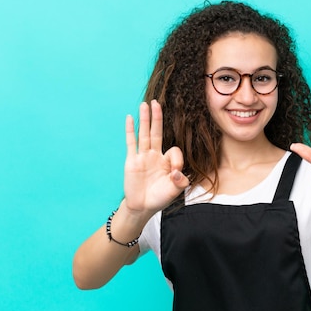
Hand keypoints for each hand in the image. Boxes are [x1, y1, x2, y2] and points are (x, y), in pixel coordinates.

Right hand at [122, 100, 188, 216]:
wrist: (142, 207)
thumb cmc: (159, 198)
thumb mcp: (175, 191)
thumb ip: (180, 181)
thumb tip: (176, 172)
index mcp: (167, 162)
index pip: (174, 150)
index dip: (177, 159)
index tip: (175, 173)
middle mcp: (155, 156)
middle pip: (157, 132)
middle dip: (158, 118)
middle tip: (158, 102)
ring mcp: (142, 157)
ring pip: (144, 134)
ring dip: (145, 119)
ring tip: (146, 104)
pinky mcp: (132, 161)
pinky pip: (131, 143)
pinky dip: (130, 130)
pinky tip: (130, 117)